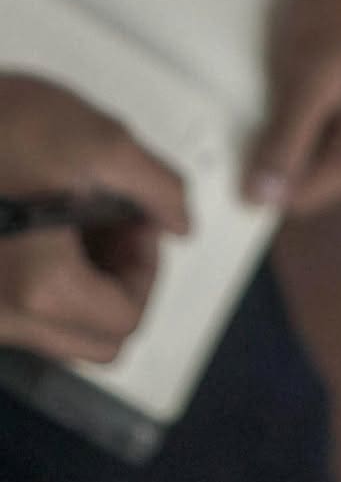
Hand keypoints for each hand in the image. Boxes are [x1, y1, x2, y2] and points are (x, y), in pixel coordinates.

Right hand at [0, 74, 188, 362]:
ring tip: (78, 213)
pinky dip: (45, 276)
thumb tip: (180, 223)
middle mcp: (0, 317)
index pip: (125, 321)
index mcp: (38, 289)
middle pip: (92, 341)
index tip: (139, 223)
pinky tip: (44, 221)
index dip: (147, 267)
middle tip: (117, 224)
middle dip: (119, 282)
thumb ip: (159, 188)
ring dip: (83, 280)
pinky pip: (19, 309)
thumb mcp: (99, 140)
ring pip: (54, 328)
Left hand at [247, 0, 340, 215]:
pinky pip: (337, 106)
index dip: (256, 175)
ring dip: (293, 108)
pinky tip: (305, 50)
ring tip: (281, 63)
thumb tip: (262, 198)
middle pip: (313, 168)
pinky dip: (312, 86)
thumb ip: (288, 138)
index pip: (299, 198)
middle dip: (276, 139)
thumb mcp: (313, 71)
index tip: (222, 144)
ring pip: (323, 134)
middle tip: (252, 92)